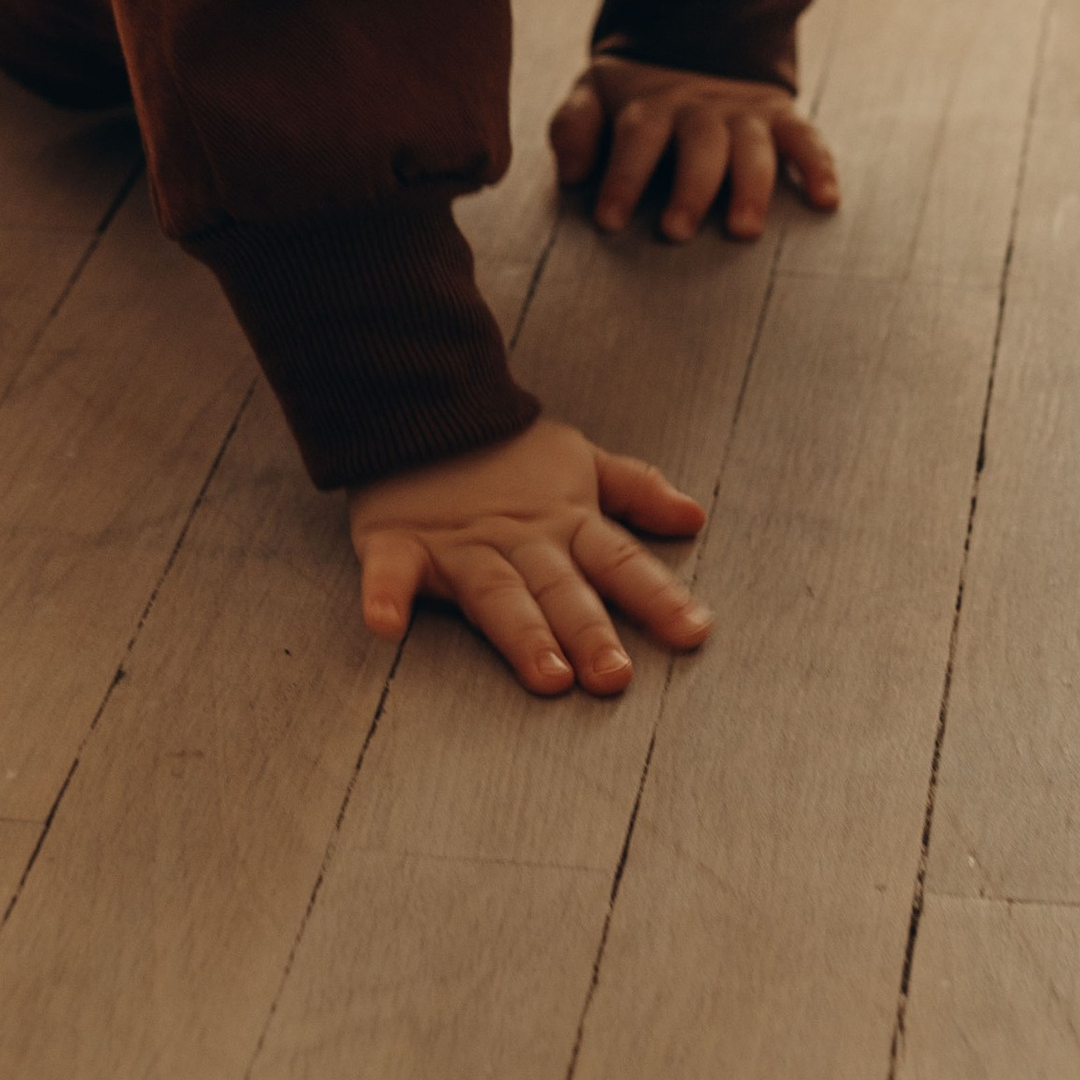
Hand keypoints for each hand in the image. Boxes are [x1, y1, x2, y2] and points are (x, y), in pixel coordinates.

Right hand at [349, 415, 709, 697]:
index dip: (658, 597)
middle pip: (559, 589)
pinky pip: (390, 572)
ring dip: (522, 633)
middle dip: (588, 630)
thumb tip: (695, 518)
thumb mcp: (579, 461)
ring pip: (495, 593)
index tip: (695, 634)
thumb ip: (636, 490)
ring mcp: (458, 544)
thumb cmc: (507, 450)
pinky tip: (384, 627)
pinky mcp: (397, 542)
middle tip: (613, 676)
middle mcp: (518, 540)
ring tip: (547, 675)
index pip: (619, 563)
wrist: (420, 403)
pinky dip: (384, 596)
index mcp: (564, 523)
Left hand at [549, 57, 840, 244]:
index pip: (637, 139)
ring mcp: (745, 114)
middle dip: (689, 189)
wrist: (692, 44)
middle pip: (699, 147)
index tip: (608, 220)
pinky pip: (806, 139)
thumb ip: (575, 127)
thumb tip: (571, 174)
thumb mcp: (594, 95)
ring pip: (752, 149)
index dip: (622, 178)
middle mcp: (701, 109)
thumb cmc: (635, 96)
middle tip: (676, 231)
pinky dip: (820, 167)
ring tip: (743, 230)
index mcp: (652, 105)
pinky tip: (825, 201)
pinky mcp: (781, 119)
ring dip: (750, 188)